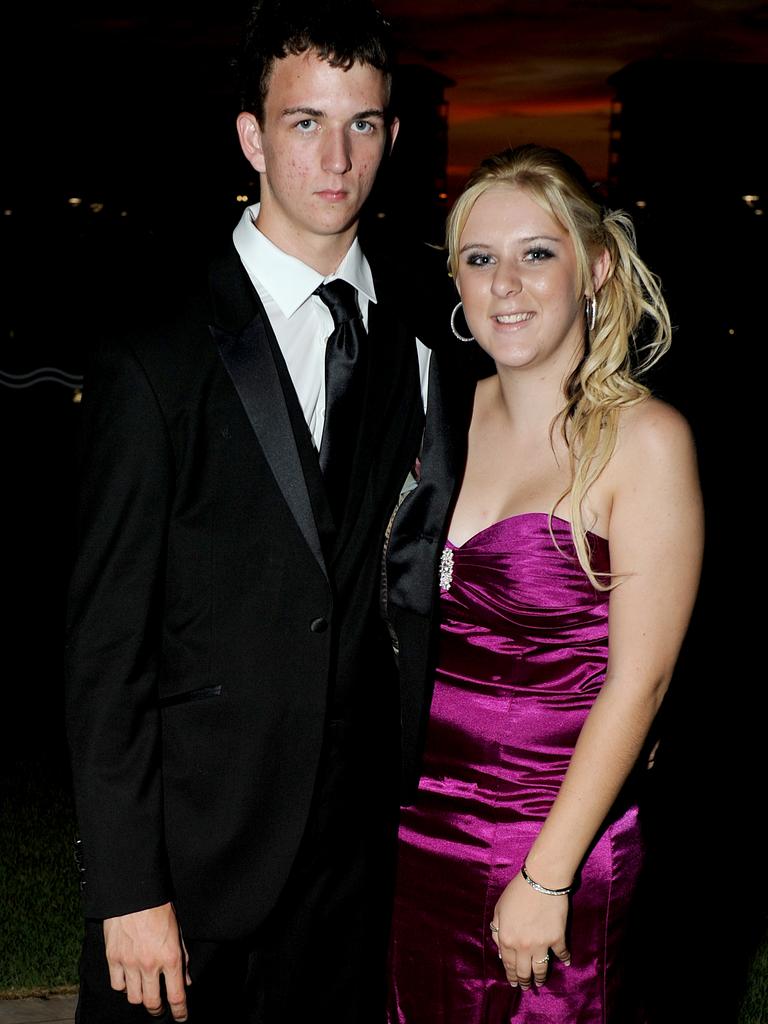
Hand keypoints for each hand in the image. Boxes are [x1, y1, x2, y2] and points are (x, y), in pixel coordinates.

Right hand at [103, 903, 189, 1019]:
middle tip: (160, 1008)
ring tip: (144, 990)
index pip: (176, 995)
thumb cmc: (158, 908)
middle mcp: (150, 964)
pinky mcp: (114, 958)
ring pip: (133, 998)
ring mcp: (130, 963)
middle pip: (152, 1002)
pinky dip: (123, 985)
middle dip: (158, 1010)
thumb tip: (185, 980)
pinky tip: (128, 978)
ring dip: (140, 998)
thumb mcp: (177, 931)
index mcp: (170, 957)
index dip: (180, 1012)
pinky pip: (117, 984)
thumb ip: (183, 958)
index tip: (181, 1017)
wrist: (134, 894)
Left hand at [490, 872, 570, 989]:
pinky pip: (561, 954)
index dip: (511, 976)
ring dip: (540, 978)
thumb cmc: (517, 892)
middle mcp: (523, 946)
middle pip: (524, 971)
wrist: (541, 880)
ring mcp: (542, 944)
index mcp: (507, 939)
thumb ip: (497, 930)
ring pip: (541, 969)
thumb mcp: (499, 909)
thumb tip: (501, 949)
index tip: (514, 983)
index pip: (508, 964)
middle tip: (526, 987)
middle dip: (524, 982)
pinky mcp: (557, 938)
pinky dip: (564, 959)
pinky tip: (565, 963)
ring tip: (540, 982)